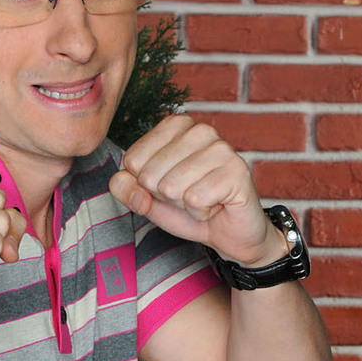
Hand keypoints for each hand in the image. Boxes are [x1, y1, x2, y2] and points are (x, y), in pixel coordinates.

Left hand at [109, 114, 285, 267]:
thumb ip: (125, 188)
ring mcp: (221, 148)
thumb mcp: (147, 198)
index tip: (169, 187)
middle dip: (165, 197)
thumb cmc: (187, 209)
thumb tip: (131, 187)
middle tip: (188, 195)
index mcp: (174, 126)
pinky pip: (195, 199)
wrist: (227, 233)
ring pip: (171, 187)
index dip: (145, 185)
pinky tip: (215, 205)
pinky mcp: (236, 170)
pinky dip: (200, 213)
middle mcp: (199, 130)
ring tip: (202, 200)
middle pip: (150, 175)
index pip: (133, 160)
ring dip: (183, 205)